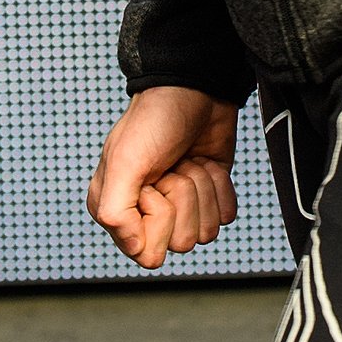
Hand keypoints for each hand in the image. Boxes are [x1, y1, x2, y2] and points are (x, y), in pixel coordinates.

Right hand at [88, 84, 239, 269]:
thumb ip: (116, 210)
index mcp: (117, 212)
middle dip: (183, 197)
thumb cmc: (153, 121)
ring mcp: (181, 207)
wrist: (194, 90)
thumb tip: (135, 250)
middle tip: (171, 168)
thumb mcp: (124, 162)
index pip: (147, 251)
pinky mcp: (209, 197)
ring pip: (207, 232)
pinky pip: (225, 217)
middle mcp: (147, 215)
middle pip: (181, 241)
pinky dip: (221, 186)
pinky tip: (204, 162)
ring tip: (186, 162)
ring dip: (202, 188)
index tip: (151, 184)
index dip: (157, 216)